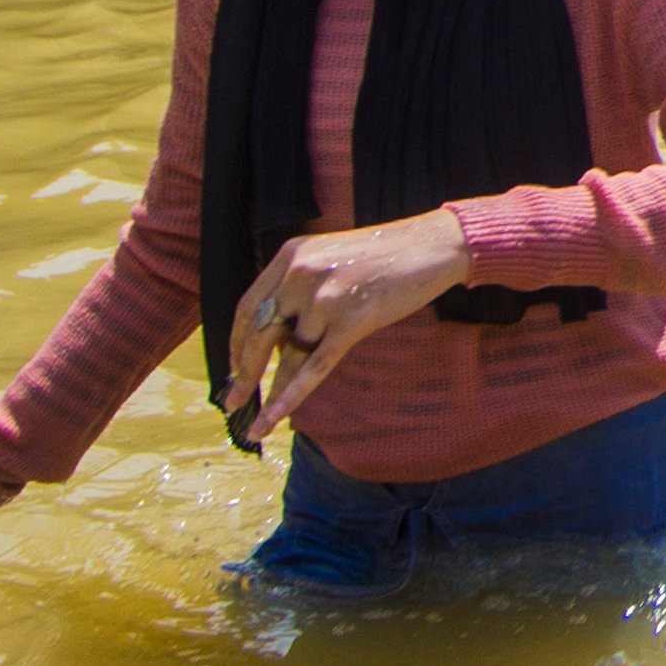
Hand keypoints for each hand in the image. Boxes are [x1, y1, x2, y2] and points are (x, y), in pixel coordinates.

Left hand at [224, 208, 473, 443]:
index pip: (249, 306)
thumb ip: (300, 288)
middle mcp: (300, 274)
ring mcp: (325, 297)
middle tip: (232, 401)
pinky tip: (274, 418)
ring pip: (289, 355)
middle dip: (244, 373)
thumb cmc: (385, 254)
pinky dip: (290, 397)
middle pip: (260, 333)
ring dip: (269, 392)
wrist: (433, 244)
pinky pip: (314, 367)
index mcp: (290, 255)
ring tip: (254, 421)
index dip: (236, 342)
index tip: (233, 367)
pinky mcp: (353, 320)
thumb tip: (281, 337)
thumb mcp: (329, 258)